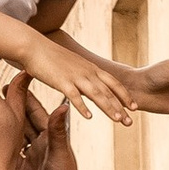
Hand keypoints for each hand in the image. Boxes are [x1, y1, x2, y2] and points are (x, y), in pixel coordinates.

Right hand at [12, 87, 80, 169]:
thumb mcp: (59, 156)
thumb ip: (58, 132)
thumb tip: (64, 105)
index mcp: (52, 139)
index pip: (36, 112)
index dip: (25, 97)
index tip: (13, 80)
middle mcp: (42, 147)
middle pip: (24, 121)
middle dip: (11, 106)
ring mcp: (32, 160)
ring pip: (15, 136)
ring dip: (4, 123)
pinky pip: (10, 154)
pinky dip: (1, 144)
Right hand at [20, 35, 138, 130]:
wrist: (34, 47)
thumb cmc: (51, 58)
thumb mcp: (73, 66)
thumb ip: (83, 76)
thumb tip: (88, 86)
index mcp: (91, 68)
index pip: (113, 83)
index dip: (124, 95)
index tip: (134, 107)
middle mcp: (87, 72)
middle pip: (108, 91)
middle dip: (121, 107)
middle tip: (130, 122)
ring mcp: (75, 76)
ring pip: (97, 94)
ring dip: (108, 107)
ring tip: (118, 120)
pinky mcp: (62, 81)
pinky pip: (74, 96)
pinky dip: (82, 107)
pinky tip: (89, 118)